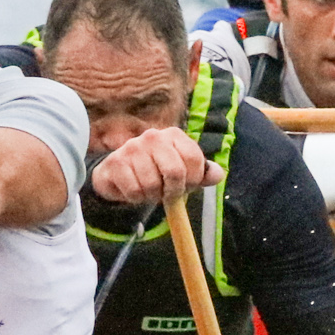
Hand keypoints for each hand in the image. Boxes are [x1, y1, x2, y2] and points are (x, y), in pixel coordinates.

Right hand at [89, 125, 216, 208]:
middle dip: (173, 191)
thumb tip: (218, 175)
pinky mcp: (115, 162)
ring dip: (152, 196)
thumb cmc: (157, 172)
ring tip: (149, 191)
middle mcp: (153, 136)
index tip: (186, 187)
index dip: (193, 180)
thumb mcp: (184, 172)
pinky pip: (134, 191)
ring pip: (152, 185)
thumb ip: (204, 174)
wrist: (120, 174)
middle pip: (175, 172)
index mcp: (174, 135)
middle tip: (167, 195)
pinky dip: (136, 198)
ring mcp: (132, 147)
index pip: (194, 159)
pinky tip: (134, 190)